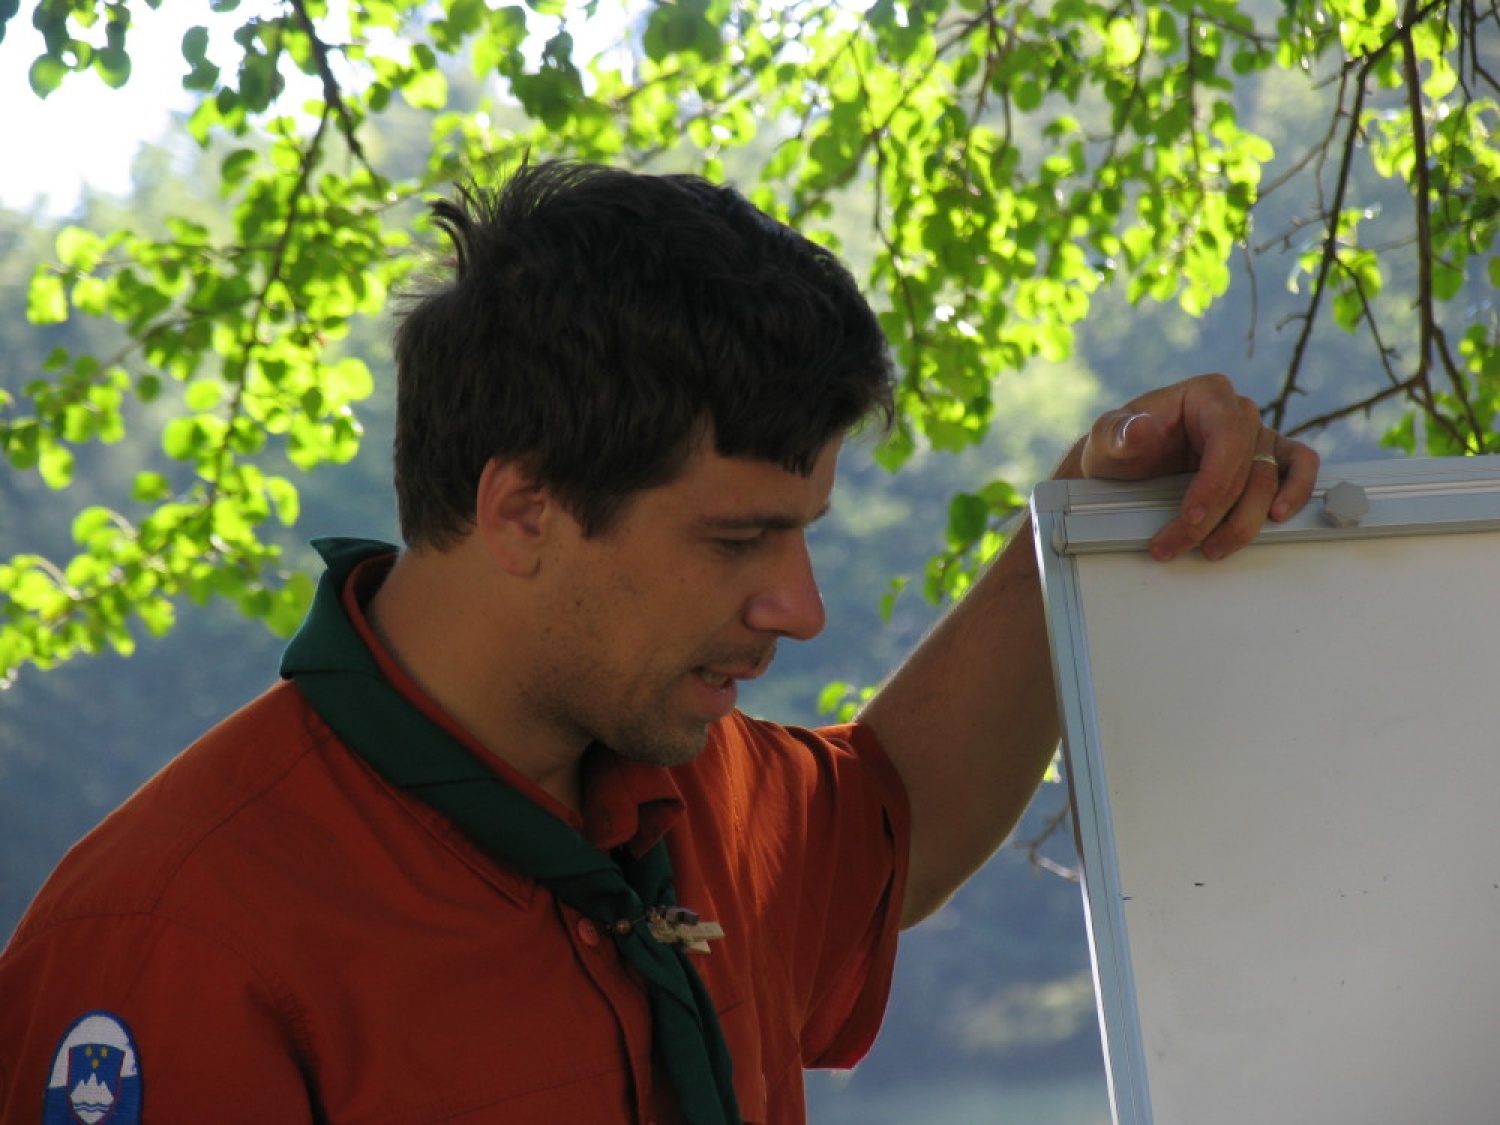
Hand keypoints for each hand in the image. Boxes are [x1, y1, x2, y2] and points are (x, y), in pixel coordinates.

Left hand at [1073, 373, 1319, 561]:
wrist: (1125, 466)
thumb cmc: (1120, 447)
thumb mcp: (1107, 438)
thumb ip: (1116, 432)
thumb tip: (1139, 428)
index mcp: (1207, 394)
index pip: (1227, 439)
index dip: (1214, 483)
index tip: (1190, 516)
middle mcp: (1238, 412)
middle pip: (1246, 469)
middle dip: (1216, 515)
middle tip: (1182, 542)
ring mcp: (1256, 436)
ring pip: (1268, 481)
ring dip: (1243, 523)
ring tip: (1210, 549)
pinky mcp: (1266, 458)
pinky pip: (1298, 466)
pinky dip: (1296, 490)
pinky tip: (1277, 516)